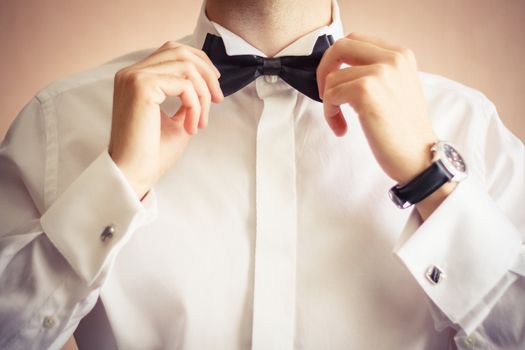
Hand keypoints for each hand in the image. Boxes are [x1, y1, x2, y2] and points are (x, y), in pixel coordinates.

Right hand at [108, 41, 223, 198]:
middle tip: (218, 99)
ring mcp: (135, 76)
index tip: (215, 86)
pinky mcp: (142, 86)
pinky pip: (184, 85)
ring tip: (201, 122)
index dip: (200, 63)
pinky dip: (196, 106)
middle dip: (207, 73)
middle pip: (180, 51)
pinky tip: (191, 128)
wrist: (133, 173)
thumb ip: (187, 100)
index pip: (172, 51)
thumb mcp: (176, 120)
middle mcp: (131, 72)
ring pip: (186, 67)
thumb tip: (207, 85)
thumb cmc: (152, 153)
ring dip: (202, 95)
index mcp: (136, 78)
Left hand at [317, 32, 450, 217]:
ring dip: (329, 102)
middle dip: (324, 70)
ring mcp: (380, 73)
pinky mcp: (366, 91)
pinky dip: (330, 113)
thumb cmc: (404, 131)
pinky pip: (330, 95)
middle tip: (326, 95)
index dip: (337, 60)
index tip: (335, 83)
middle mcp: (393, 58)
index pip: (355, 40)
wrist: (420, 157)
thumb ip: (375, 72)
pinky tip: (342, 129)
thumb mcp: (396, 89)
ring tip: (341, 122)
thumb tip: (340, 69)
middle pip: (340, 47)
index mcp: (401, 55)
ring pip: (332, 78)